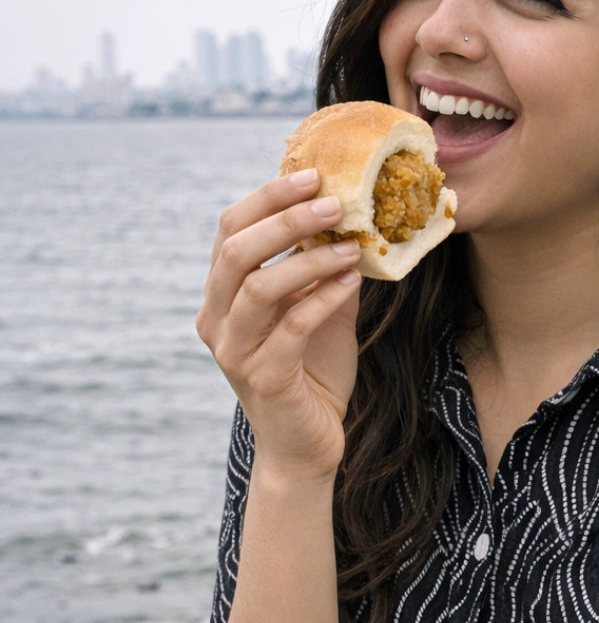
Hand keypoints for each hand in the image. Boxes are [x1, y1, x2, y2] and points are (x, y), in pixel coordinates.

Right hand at [197, 168, 361, 482]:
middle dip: (286, 218)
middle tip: (334, 201)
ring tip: (352, 244)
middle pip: (236, 250)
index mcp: (221, 297)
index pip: (230, 230)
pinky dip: (322, 298)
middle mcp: (216, 321)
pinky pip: (291, 327)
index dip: (268, 198)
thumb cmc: (314, 377)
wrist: (310, 447)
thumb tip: (357, 220)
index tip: (313, 175)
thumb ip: (328, 271)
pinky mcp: (263, 378)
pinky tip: (351, 281)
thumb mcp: (322, 313)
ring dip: (308, 258)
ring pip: (259, 287)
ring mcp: (234, 352)